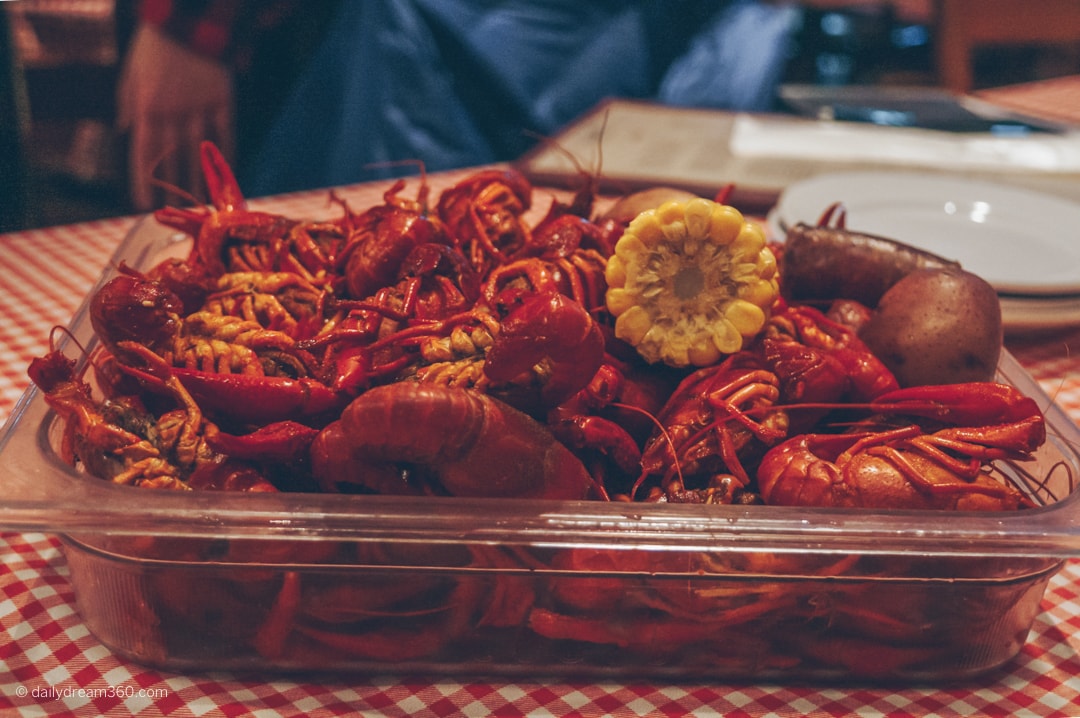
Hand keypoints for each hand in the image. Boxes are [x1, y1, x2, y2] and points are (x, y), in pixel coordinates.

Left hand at [117, 24, 233, 210]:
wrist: (186, 20)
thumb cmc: (154, 47)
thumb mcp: (131, 72)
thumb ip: (128, 103)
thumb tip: (125, 130)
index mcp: (148, 105)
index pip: (144, 150)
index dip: (144, 178)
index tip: (144, 203)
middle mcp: (174, 110)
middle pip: (173, 157)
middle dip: (174, 186)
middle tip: (177, 211)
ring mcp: (200, 106)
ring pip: (199, 149)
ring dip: (200, 177)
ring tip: (202, 202)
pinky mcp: (223, 98)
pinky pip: (226, 131)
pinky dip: (226, 153)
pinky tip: (226, 173)